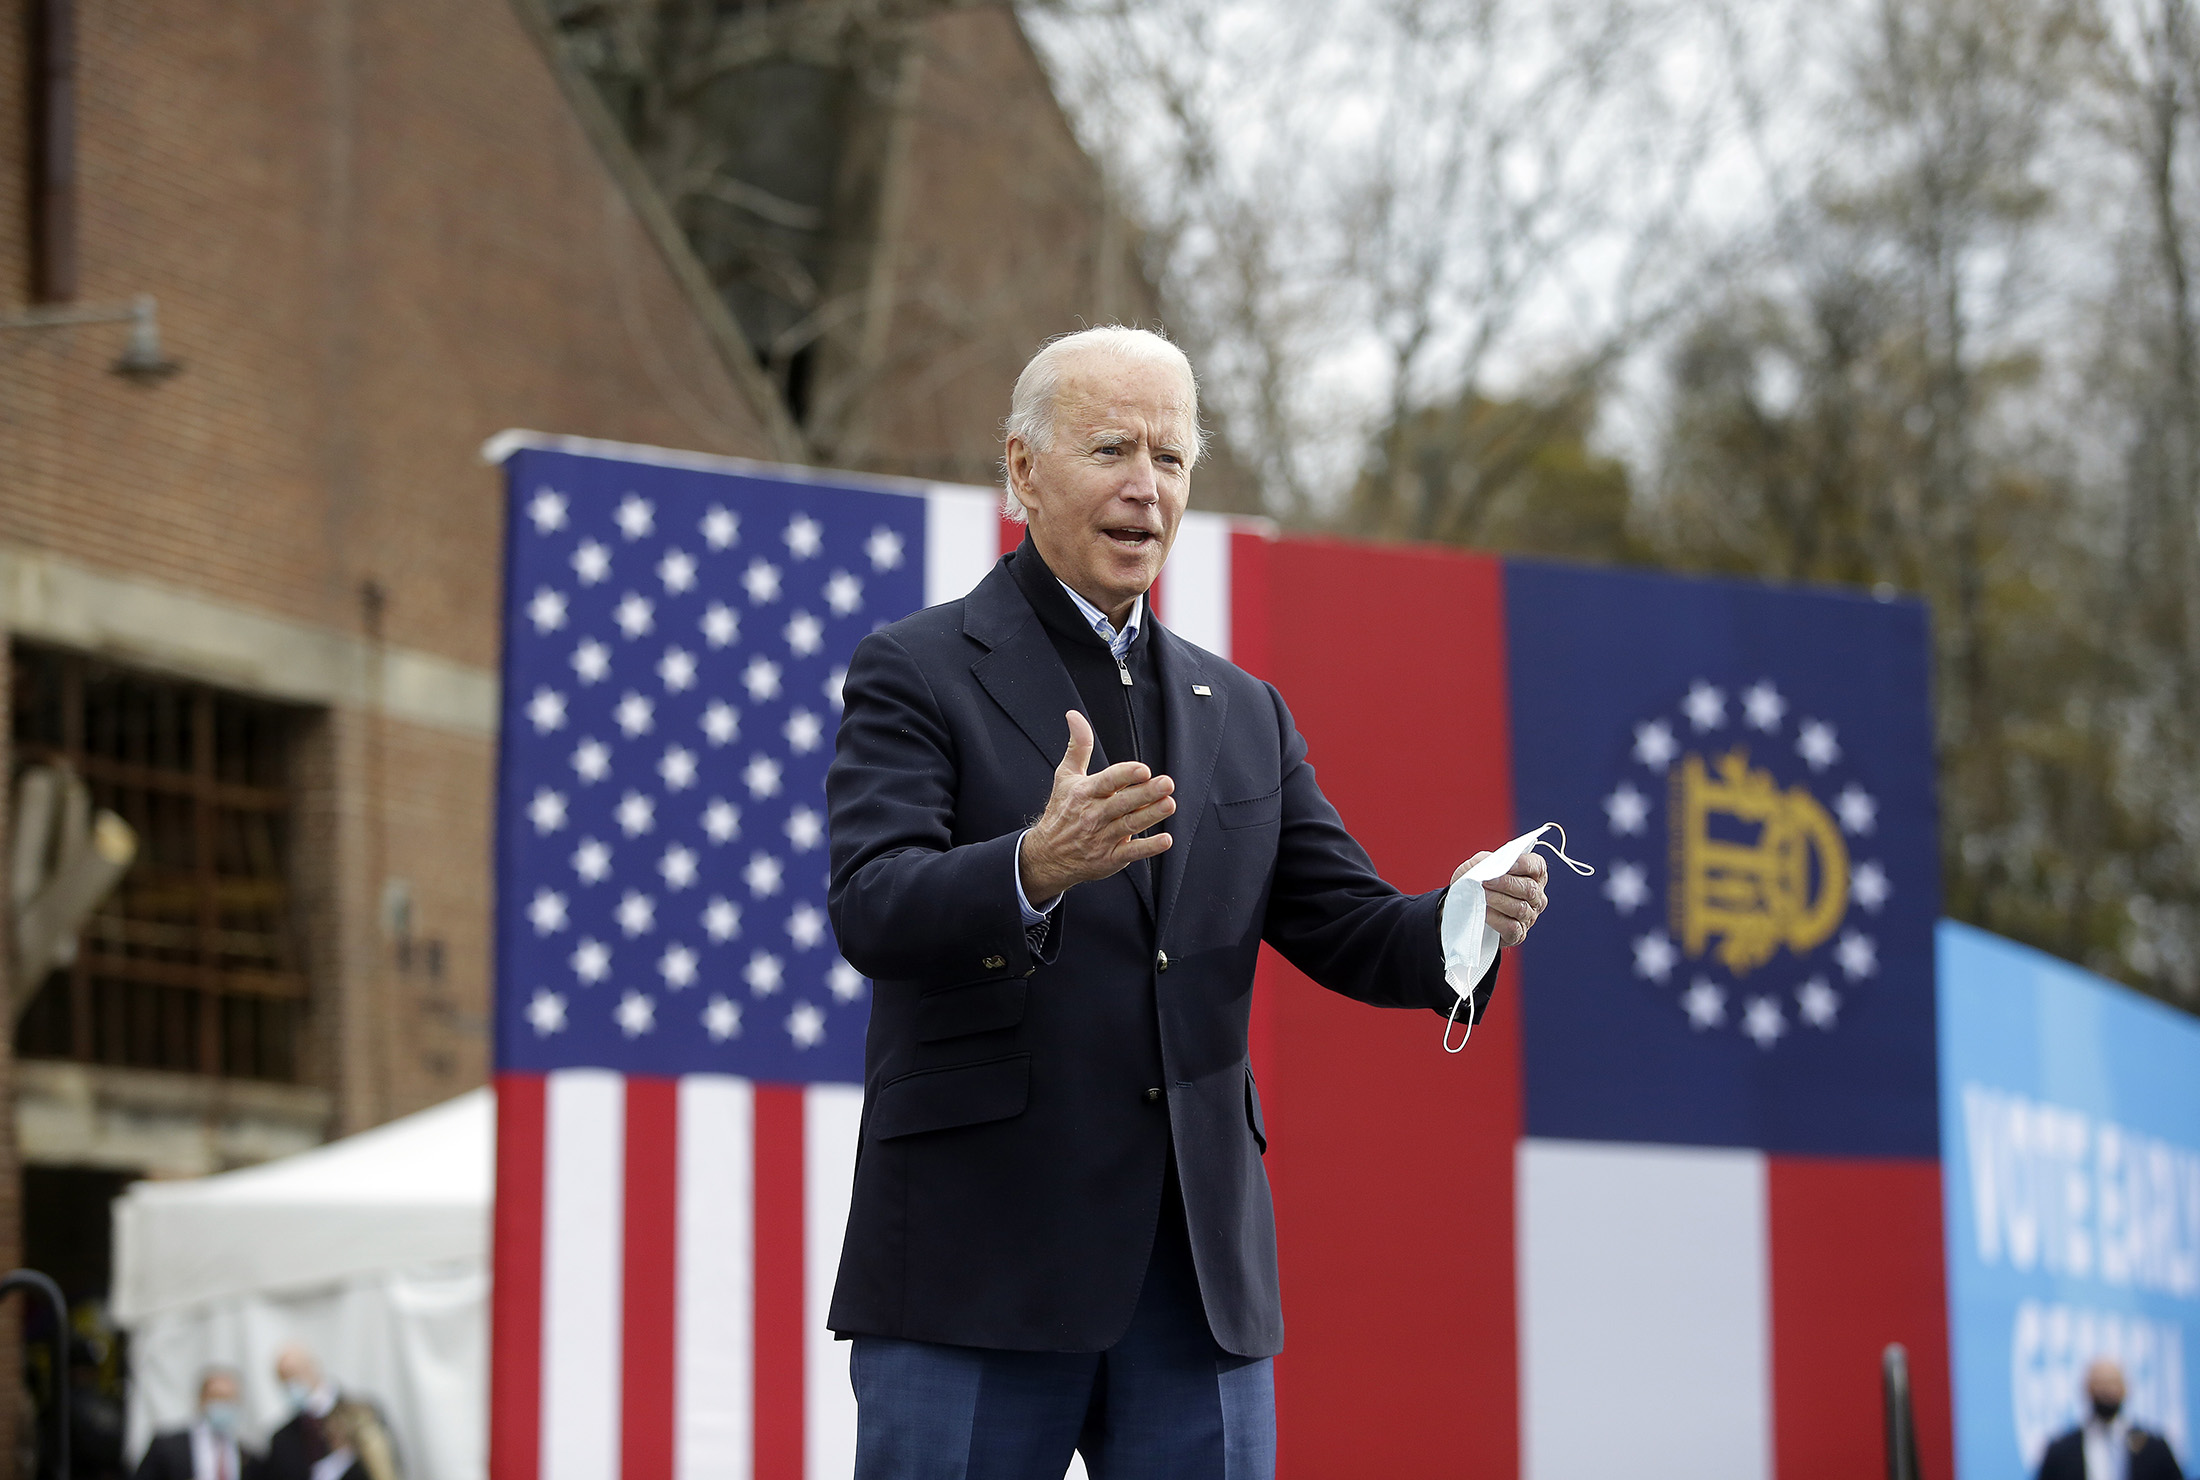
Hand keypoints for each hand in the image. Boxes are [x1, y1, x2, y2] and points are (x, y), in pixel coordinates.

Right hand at [1018, 710, 1175, 903]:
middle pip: (1123, 803)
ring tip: (1169, 805)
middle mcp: (1094, 815)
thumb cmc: (1062, 812)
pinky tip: (1165, 840)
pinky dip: (1148, 848)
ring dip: (1151, 815)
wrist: (1048, 855)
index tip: (1142, 770)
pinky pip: (1131, 853)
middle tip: (1166, 784)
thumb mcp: (1065, 777)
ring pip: (1130, 825)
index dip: (1125, 775)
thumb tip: (1074, 717)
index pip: (1107, 781)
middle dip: (1146, 793)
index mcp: (1085, 793)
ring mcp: (1103, 837)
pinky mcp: (1110, 858)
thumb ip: (1078, 746)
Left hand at [1453, 848, 1548, 947]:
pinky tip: (1484, 913)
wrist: (1468, 911)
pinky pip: (1511, 927)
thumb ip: (1482, 861)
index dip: (1522, 864)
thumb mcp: (1477, 867)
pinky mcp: (1518, 934)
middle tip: (1486, 881)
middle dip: (1505, 883)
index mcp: (1533, 875)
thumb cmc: (1478, 885)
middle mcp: (1536, 896)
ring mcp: (1530, 916)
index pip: (1536, 866)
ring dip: (1498, 901)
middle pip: (1529, 888)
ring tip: (1482, 896)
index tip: (1505, 865)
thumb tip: (1486, 862)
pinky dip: (1496, 919)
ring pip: (1520, 908)